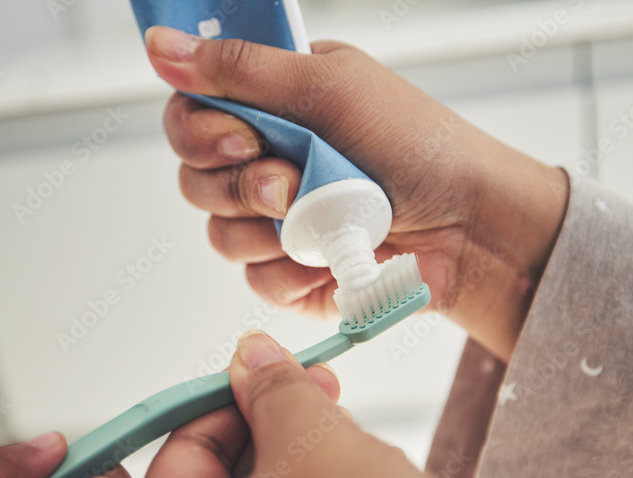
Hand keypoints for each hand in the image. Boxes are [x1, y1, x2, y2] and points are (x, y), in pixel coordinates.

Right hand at [145, 26, 568, 360]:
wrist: (471, 226)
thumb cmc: (420, 147)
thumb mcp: (329, 88)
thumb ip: (240, 69)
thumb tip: (161, 45)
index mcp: (276, 105)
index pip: (191, 112)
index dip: (198, 130)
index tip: (241, 136)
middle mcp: (272, 160)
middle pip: (194, 177)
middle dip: (239, 184)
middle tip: (288, 181)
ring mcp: (282, 221)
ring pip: (220, 233)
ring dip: (267, 227)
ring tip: (321, 216)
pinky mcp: (295, 272)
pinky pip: (256, 278)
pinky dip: (292, 269)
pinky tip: (329, 255)